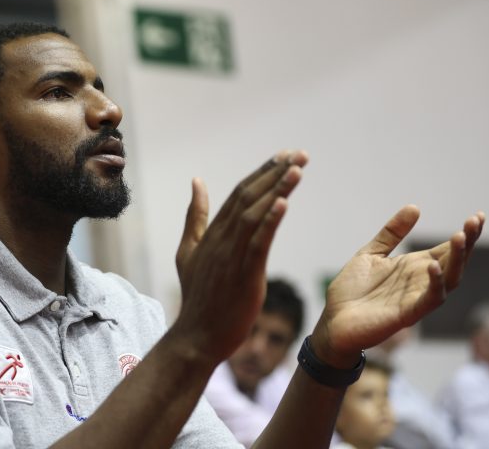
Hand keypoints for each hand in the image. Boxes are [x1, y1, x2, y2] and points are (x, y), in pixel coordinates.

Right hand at [171, 150, 308, 365]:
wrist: (197, 335)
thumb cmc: (198, 296)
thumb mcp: (189, 251)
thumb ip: (195, 216)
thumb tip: (196, 181)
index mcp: (213, 232)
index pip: (240, 193)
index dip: (263, 172)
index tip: (284, 155)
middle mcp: (221, 238)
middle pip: (249, 197)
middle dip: (275, 173)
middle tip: (299, 153)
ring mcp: (231, 255)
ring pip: (255, 214)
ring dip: (277, 189)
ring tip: (298, 168)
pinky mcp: (243, 274)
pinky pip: (258, 243)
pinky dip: (270, 221)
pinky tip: (284, 203)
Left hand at [312, 205, 484, 366]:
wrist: (334, 320)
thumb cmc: (352, 290)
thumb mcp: (371, 254)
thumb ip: (392, 233)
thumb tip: (415, 207)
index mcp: (413, 267)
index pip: (446, 249)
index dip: (464, 234)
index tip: (478, 215)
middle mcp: (420, 282)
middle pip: (453, 262)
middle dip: (466, 242)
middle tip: (475, 220)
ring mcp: (416, 298)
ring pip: (449, 280)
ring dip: (457, 259)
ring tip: (460, 237)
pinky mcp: (406, 314)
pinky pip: (429, 300)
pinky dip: (435, 284)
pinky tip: (433, 266)